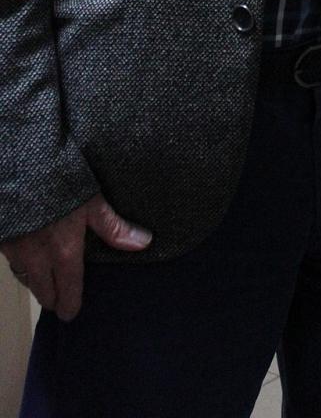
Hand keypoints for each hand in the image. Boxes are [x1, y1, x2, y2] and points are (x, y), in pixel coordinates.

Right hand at [1, 195, 151, 320]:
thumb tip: (144, 243)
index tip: (71, 313)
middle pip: (44, 293)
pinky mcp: (2, 242)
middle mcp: (37, 260)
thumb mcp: (91, 201)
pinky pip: (12, 264)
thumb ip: (113, 227)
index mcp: (64, 253)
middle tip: (61, 297)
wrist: (18, 169)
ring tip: (47, 280)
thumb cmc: (59, 182)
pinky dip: (22, 266)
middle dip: (53, 297)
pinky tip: (28, 258)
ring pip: (26, 280)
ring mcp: (15, 252)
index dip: (70, 305)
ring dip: (37, 283)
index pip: (68, 292)